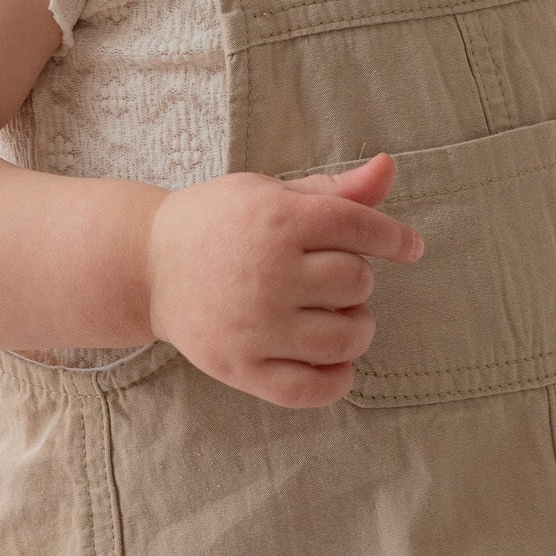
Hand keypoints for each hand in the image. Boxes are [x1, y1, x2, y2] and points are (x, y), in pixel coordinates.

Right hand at [144, 152, 424, 408]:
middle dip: (359, 280)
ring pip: (344, 338)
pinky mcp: (240, 367)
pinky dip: (336, 380)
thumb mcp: (271, 193)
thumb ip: (336, 189)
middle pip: (356, 282)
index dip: (394, 238)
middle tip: (334, 278)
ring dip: (357, 329)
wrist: (147, 265)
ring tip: (340, 318)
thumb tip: (390, 167)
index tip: (409, 248)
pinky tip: (336, 364)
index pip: (359, 227)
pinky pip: (309, 389)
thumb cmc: (219, 222)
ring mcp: (254, 325)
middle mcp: (268, 272)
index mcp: (277, 219)